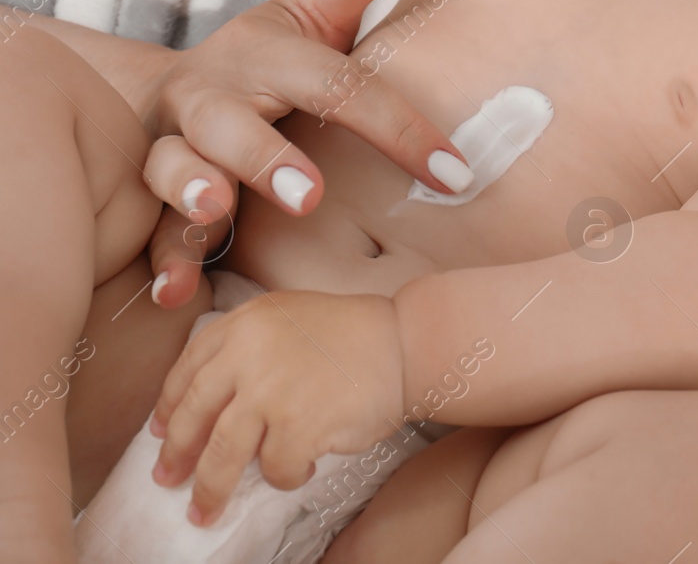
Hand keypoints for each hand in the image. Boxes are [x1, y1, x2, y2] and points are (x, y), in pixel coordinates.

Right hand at [142, 0, 473, 308]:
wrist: (165, 99)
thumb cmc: (267, 66)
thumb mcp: (310, 15)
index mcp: (264, 57)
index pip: (338, 86)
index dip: (398, 126)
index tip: (454, 171)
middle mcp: (211, 100)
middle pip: (231, 124)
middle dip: (265, 154)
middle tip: (310, 191)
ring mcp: (175, 149)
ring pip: (173, 170)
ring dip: (193, 193)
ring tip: (215, 214)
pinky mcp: (152, 201)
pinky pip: (152, 236)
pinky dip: (163, 263)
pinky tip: (179, 293)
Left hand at [147, 289, 404, 525]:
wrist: (406, 342)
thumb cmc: (355, 333)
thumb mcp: (290, 318)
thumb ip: (249, 346)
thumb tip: (212, 405)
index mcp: (245, 324)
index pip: (188, 369)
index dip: (168, 406)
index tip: (160, 431)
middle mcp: (249, 354)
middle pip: (193, 415)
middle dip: (175, 455)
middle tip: (167, 479)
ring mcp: (271, 391)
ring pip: (221, 454)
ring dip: (210, 488)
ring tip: (204, 510)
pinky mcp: (298, 426)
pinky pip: (274, 469)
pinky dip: (283, 477)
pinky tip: (299, 470)